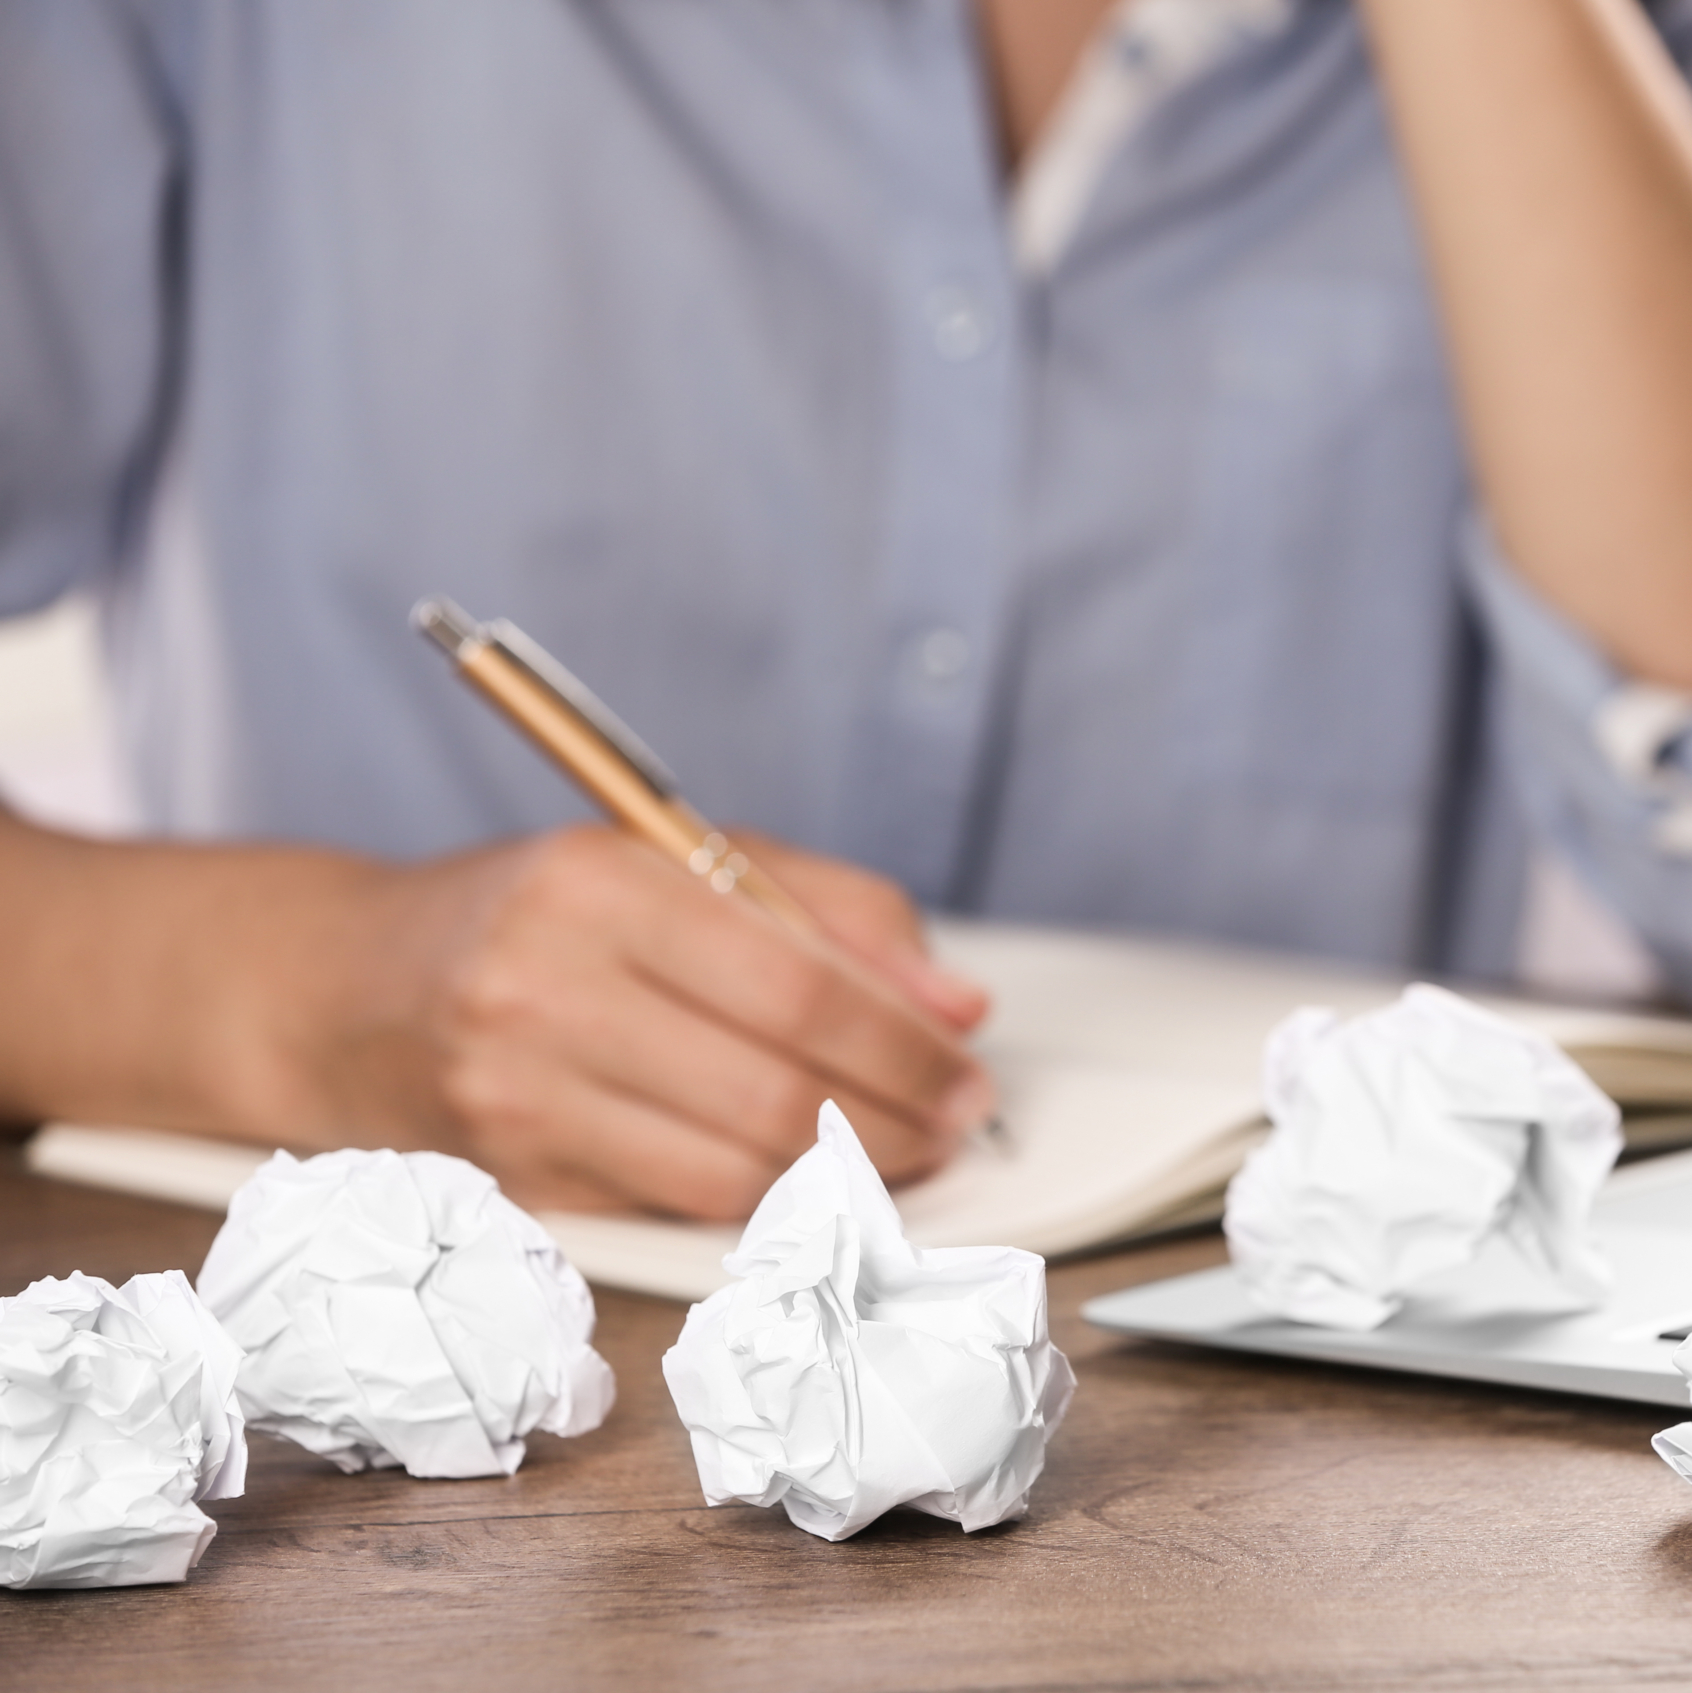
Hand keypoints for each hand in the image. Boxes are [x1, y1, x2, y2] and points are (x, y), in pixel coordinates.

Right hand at [303, 826, 993, 1219]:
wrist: (344, 991)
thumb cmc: (537, 915)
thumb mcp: (675, 860)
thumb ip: (829, 912)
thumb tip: (958, 1002)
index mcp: (601, 885)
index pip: (799, 986)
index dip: (907, 1043)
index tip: (969, 1067)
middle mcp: (547, 990)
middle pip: (777, 1088)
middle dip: (898, 1119)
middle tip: (957, 1123)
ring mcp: (520, 1098)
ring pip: (736, 1169)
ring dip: (846, 1175)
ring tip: (901, 1154)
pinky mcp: (515, 1181)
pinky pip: (679, 1210)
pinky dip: (767, 1202)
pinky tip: (808, 1177)